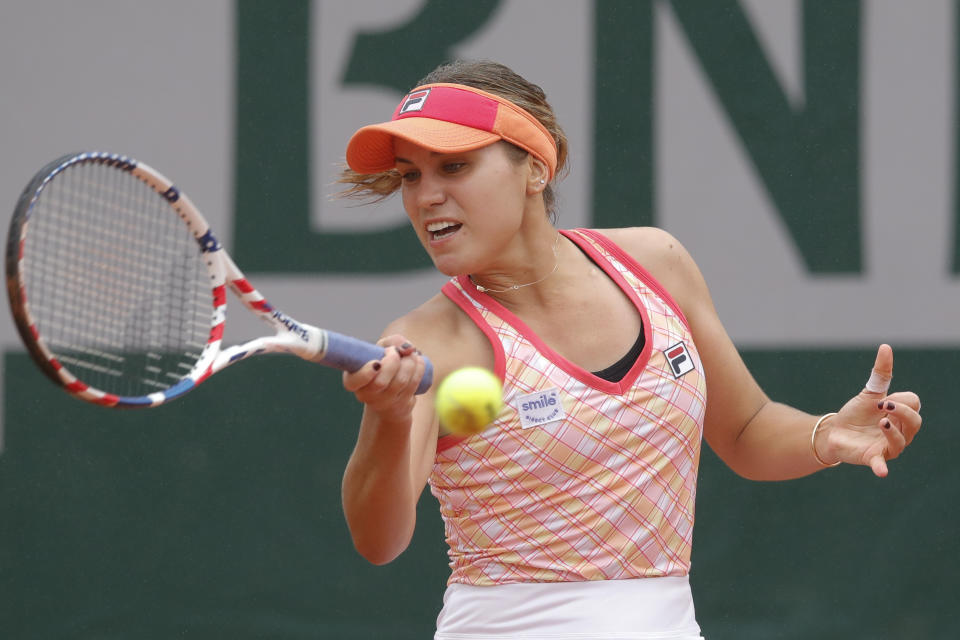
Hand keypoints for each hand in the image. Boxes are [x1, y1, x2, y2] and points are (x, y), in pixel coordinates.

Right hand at [342, 335, 425, 422]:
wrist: (391, 393)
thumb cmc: (382, 367)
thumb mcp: (379, 350)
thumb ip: (391, 342)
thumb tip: (408, 348)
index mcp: (353, 382)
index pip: (354, 382)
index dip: (365, 373)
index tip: (376, 362)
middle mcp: (367, 396)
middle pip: (381, 382)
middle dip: (393, 361)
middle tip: (395, 351)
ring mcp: (385, 403)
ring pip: (400, 382)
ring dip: (409, 362)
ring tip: (410, 353)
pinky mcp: (402, 405)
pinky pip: (413, 384)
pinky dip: (418, 368)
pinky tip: (418, 360)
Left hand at [817, 344, 921, 476]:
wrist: (834, 431)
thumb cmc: (856, 413)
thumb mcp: (868, 392)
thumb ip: (880, 373)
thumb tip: (885, 347)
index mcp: (900, 414)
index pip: (914, 404)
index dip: (902, 399)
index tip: (883, 398)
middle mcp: (899, 431)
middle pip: (915, 422)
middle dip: (902, 412)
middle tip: (883, 405)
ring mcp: (887, 446)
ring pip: (902, 441)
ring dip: (893, 432)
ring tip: (881, 422)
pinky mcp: (872, 457)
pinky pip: (881, 465)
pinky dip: (881, 467)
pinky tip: (882, 471)